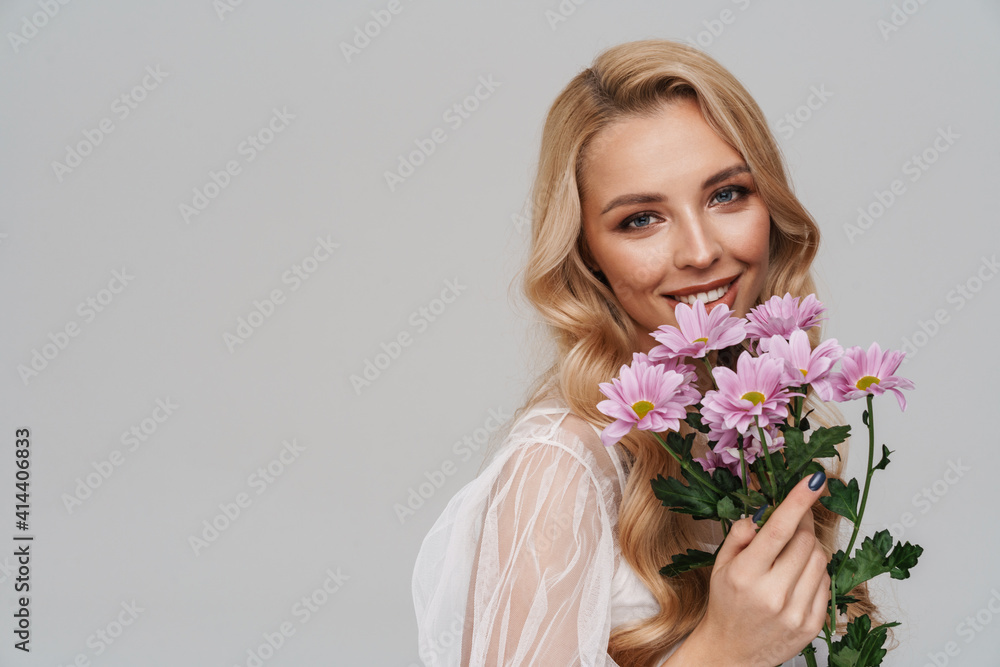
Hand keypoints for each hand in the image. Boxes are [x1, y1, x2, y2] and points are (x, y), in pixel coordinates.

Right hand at [684, 472, 831, 666]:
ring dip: (809, 546)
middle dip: (803, 522)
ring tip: (791, 553)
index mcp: (746, 574)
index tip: (815, 480)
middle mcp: (773, 593)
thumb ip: (741, 535)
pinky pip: (825, 583)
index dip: (798, 500)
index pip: (779, 529)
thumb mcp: (721, 565)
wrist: (731, 652)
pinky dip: (815, 571)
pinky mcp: (812, 624)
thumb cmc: (725, 604)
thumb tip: (765, 510)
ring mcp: (796, 611)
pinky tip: (797, 576)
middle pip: (805, 541)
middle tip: (795, 517)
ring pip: (820, 559)